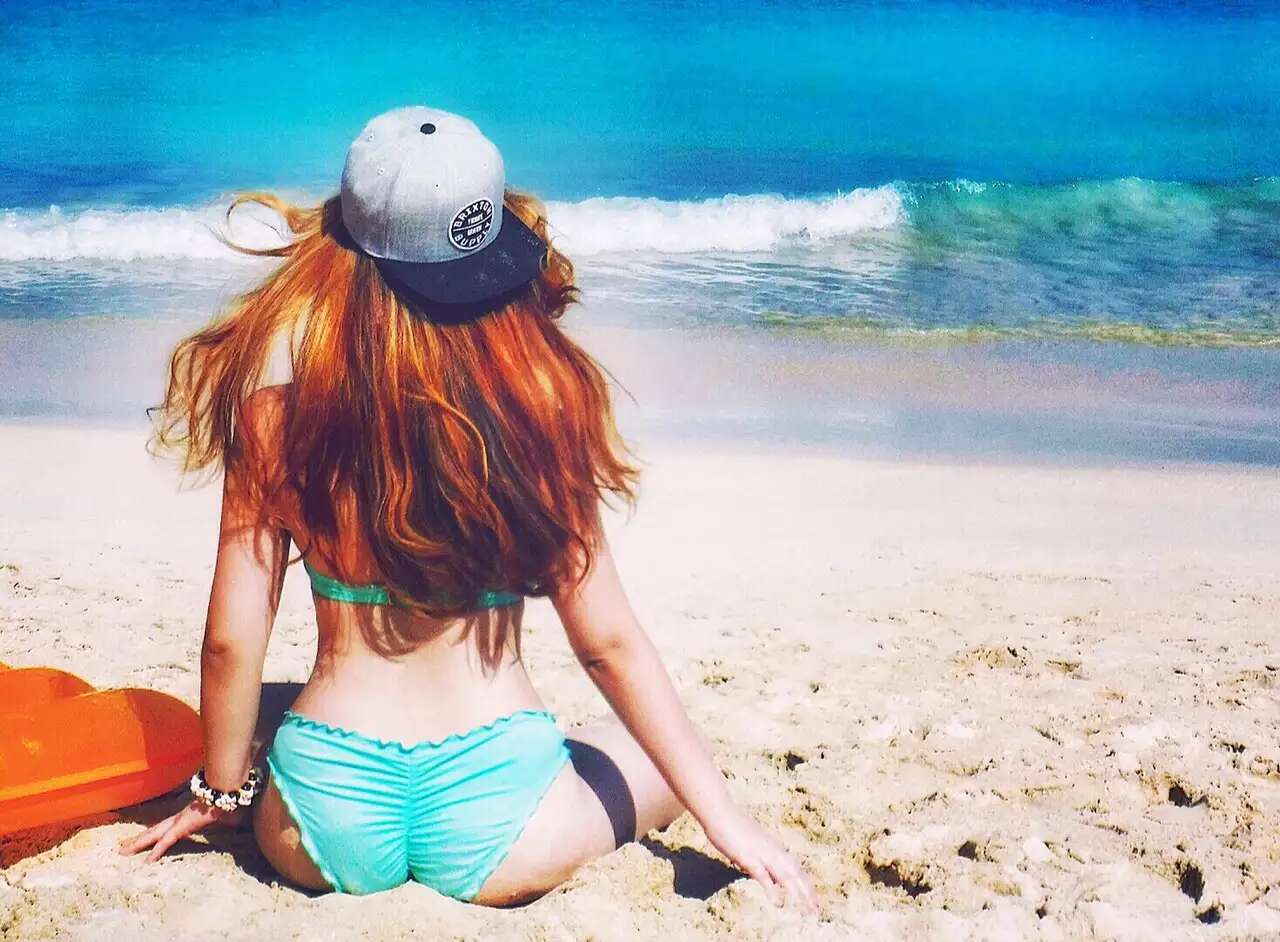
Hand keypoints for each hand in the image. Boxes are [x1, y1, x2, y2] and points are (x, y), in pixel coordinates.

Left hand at [117, 799, 243, 860]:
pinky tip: (147, 862)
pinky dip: (156, 852)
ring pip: (154, 835)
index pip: (168, 827)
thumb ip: (230, 822)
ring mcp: (180, 821)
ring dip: (138, 844)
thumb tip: (239, 824)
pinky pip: (167, 842)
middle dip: (139, 839)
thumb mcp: (230, 817)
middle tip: (122, 848)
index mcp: (189, 816)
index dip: (156, 834)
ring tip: (122, 852)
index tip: (145, 840)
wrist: (231, 790)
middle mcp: (181, 817)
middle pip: (155, 830)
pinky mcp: (183, 826)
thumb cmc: (232, 802)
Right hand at [702, 807, 817, 913]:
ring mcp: (762, 854)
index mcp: (774, 848)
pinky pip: (763, 876)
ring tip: (806, 912)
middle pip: (796, 875)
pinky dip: (772, 890)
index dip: (806, 886)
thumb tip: (766, 875)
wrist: (720, 812)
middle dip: (807, 894)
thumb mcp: (751, 845)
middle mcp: (773, 851)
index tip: (814, 903)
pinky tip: (778, 904)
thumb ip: (761, 860)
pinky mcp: (749, 857)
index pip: (796, 869)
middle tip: (816, 913)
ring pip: (786, 877)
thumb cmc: (732, 827)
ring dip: (798, 895)